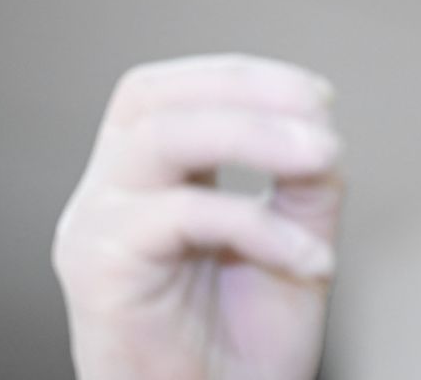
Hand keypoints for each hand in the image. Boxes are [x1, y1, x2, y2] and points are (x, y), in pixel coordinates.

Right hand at [53, 55, 343, 379]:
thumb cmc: (243, 341)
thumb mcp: (293, 239)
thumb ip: (304, 183)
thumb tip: (320, 130)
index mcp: (150, 175)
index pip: (174, 89)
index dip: (246, 78)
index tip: (319, 97)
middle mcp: (114, 190)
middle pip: (152, 96)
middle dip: (245, 90)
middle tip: (319, 117)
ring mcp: (99, 224)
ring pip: (161, 138)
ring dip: (254, 136)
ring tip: (322, 157)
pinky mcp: (99, 267)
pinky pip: (182, 215)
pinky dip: (258, 226)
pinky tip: (310, 259)